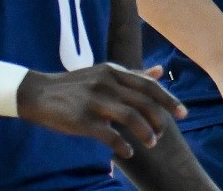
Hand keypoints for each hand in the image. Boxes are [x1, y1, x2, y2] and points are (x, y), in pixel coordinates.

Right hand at [16, 63, 185, 159]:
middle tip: (164, 132)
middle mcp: (107, 83)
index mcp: (114, 71)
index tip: (183, 113)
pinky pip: (109, 134)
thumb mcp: (105, 73)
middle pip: (143, 102)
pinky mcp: (81, 120)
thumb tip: (159, 71)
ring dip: (146, 133)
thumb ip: (132, 75)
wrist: (38, 93)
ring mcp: (94, 101)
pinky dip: (123, 145)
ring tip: (151, 143)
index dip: (168, 100)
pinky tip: (130, 151)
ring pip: (130, 117)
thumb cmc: (76, 85)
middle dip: (159, 119)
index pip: (148, 86)